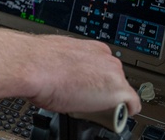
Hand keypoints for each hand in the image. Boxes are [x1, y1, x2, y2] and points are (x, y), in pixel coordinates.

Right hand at [0, 24, 141, 116]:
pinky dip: (125, 113)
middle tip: (87, 101)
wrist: (32, 66)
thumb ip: (63, 62)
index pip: (104, 67)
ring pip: (121, 91)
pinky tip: (117, 117)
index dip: (97, 81)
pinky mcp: (117, 90)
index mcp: (90, 47)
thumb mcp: (53, 57)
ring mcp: (113, 73)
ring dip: (111, 101)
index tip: (89, 88)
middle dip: (104, 91)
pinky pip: (132, 105)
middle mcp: (105, 56)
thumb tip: (56, 69)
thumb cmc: (35, 61)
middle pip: (115, 78)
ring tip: (93, 109)